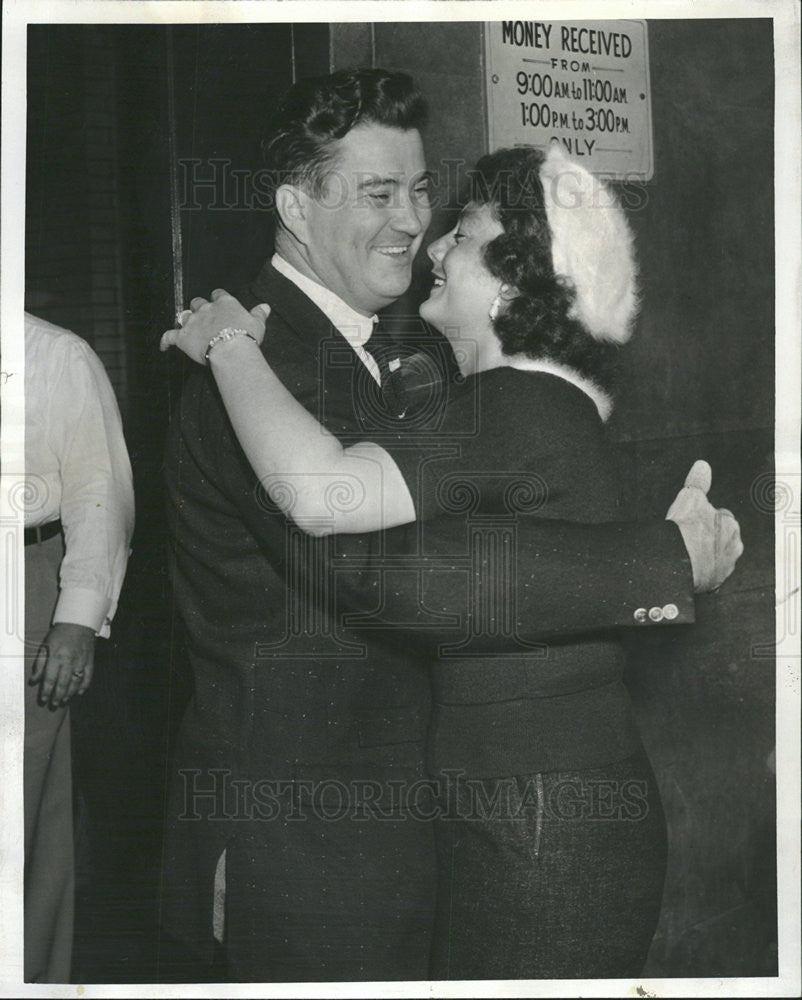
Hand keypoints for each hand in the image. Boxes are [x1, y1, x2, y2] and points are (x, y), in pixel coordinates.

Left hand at [30, 622, 95, 706]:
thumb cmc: (60, 634)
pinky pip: (88, 676)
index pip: (50, 679)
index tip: (44, 699)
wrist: (79, 622)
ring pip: (76, 682)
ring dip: (70, 693)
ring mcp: (81, 661)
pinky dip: (84, 686)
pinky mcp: (90, 661)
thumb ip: (39, 664)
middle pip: (63, 683)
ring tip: (64, 700)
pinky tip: (79, 692)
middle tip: (54, 704)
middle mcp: (69, 661)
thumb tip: (34, 680)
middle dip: (58, 696)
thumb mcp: (45, 646)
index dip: (46, 691)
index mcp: (56, 657)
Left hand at [160, 289, 269, 363]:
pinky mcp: (182, 337)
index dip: (217, 298)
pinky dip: (165, 341)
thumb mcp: (258, 324)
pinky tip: (163, 347)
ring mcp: (193, 322)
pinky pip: (169, 337)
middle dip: (199, 307)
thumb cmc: (246, 336)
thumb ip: (259, 314)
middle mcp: (206, 309)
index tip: (218, 301)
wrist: (231, 350)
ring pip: (185, 316)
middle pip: (198, 302)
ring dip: (186, 320)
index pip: (218, 294)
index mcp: (225, 303)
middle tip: (203, 316)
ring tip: (188, 326)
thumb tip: (265, 306)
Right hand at [666, 460, 743, 592]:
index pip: (721, 517)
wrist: (676, 564)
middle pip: (720, 538)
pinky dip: (700, 572)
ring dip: (705, 556)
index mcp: (731, 525)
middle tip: (688, 536)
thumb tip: (703, 466)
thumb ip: (698, 481)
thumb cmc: (686, 532)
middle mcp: (733, 547)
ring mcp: (724, 568)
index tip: (693, 520)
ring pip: (716, 557)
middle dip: (708, 537)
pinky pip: (709, 575)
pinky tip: (687, 568)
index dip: (705, 517)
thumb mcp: (690, 498)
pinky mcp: (714, 584)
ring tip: (686, 553)